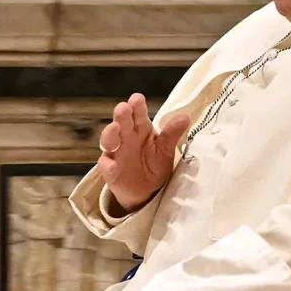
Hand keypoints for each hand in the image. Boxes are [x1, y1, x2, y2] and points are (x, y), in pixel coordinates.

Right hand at [98, 93, 190, 211]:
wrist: (147, 192)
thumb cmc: (155, 165)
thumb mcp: (166, 150)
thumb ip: (172, 134)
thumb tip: (185, 118)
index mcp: (142, 129)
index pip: (138, 114)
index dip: (137, 106)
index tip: (137, 99)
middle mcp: (127, 137)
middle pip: (121, 122)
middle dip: (121, 114)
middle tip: (124, 108)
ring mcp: (116, 152)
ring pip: (109, 139)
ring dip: (110, 133)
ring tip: (115, 129)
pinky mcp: (110, 170)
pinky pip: (106, 165)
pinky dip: (107, 164)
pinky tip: (112, 164)